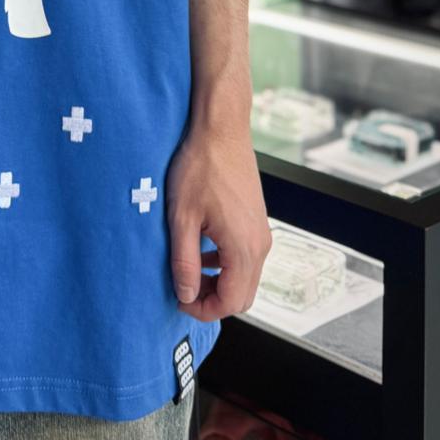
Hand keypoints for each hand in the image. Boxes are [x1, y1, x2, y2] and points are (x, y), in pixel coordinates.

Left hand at [165, 122, 270, 319]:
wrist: (221, 130)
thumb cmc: (200, 166)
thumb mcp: (182, 217)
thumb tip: (186, 295)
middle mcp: (260, 245)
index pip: (230, 302)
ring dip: (218, 281)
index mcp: (243, 249)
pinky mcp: (257, 221)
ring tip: (187, 269)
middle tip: (181, 287)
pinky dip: (225, 264)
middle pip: (241, 296)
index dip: (202, 309)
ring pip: (244, 277)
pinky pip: (246, 257)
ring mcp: (261, 233)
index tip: (177, 299)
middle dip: (211, 300)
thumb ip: (185, 261)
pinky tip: (201, 248)